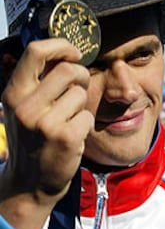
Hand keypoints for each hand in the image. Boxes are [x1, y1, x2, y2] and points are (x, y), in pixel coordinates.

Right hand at [0, 38, 93, 228]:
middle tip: (78, 89)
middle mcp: (25, 106)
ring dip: (81, 104)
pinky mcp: (65, 138)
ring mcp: (44, 123)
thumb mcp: (24, 108)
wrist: (30, 182)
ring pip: (81, 93)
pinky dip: (85, 123)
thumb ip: (39, 82)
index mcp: (13, 93)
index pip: (35, 51)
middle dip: (81, 76)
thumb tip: (65, 53)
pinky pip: (88, 115)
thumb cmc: (33, 138)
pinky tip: (73, 135)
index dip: (60, 46)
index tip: (74, 53)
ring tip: (69, 119)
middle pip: (69, 69)